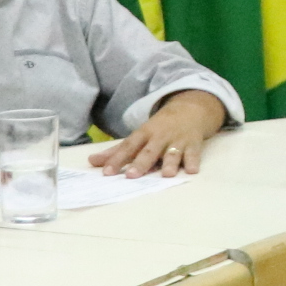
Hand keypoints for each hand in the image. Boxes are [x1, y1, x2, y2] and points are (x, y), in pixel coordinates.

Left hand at [93, 91, 228, 175]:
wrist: (190, 110)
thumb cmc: (159, 128)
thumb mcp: (139, 136)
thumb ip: (117, 151)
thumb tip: (92, 162)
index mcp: (144, 134)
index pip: (128, 147)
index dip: (117, 159)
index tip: (106, 172)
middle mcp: (159, 137)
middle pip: (149, 151)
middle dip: (140, 163)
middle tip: (131, 176)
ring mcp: (177, 140)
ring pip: (172, 153)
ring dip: (170, 163)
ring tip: (166, 175)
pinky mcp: (193, 144)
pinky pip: (194, 154)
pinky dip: (193, 162)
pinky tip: (192, 171)